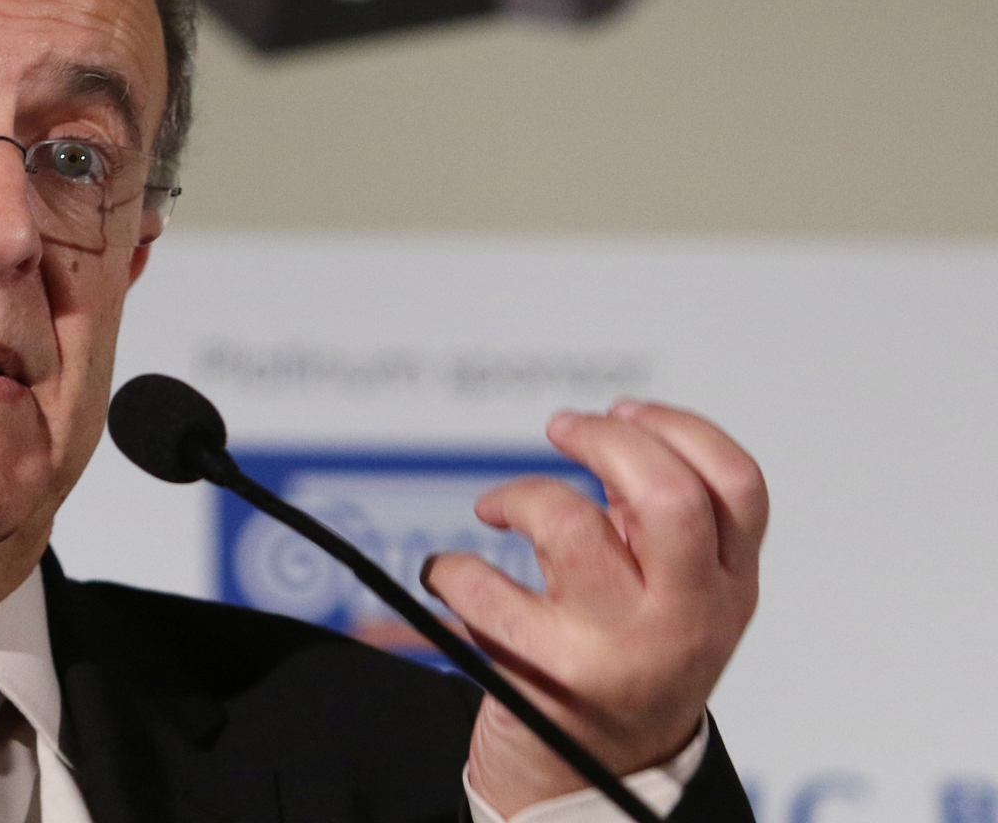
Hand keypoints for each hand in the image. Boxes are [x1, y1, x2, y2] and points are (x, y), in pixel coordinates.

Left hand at [421, 400, 767, 817]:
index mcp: (728, 587)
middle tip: (564, 429)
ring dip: (520, 496)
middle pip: (667, 494)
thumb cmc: (628, 668)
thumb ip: (663, 528)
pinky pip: (486, 592)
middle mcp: (686, 617)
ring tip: (499, 507)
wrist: (593, 778)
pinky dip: (454, 569)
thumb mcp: (679, 599)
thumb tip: (620, 438)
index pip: (736, 486)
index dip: (678, 429)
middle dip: (606, 441)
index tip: (624, 411)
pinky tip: (452, 573)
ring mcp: (620, 646)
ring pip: (570, 528)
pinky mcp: (551, 674)